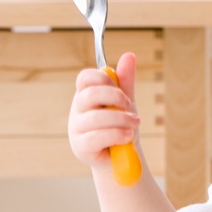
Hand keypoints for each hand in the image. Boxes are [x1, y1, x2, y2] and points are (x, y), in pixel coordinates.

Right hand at [68, 52, 139, 169]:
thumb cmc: (121, 126)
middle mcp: (78, 110)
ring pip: (96, 117)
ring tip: (134, 125)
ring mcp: (77, 129)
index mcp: (86, 95)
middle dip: (116, 98)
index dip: (103, 78)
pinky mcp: (81, 147)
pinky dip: (116, 135)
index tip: (120, 88)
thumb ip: (125, 80)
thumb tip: (129, 55)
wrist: (123, 157)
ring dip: (121, 119)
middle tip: (130, 106)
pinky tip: (127, 136)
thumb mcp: (126, 101)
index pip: (85, 77)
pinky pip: (97, 137)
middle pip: (90, 94)